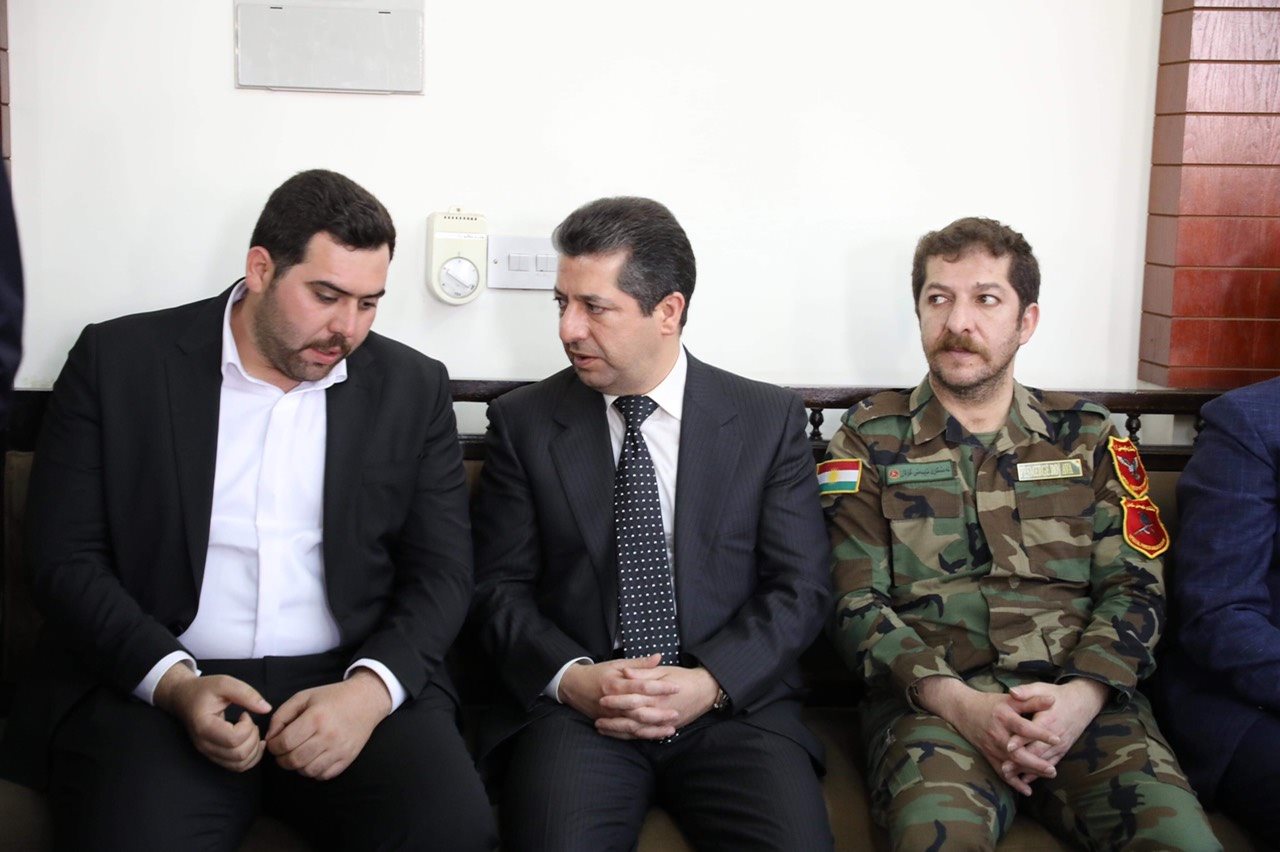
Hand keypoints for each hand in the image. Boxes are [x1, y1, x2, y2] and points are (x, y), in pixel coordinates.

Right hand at [153, 663, 271, 772]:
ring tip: (250, 731)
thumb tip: (267, 708)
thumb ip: (246, 694)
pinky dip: (251, 757)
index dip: (247, 727)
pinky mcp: (215, 756)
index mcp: (204, 727)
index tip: (244, 714)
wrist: (184, 699)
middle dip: (253, 737)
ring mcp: (209, 753)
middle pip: (239, 754)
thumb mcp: (224, 683)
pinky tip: (253, 741)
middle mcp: (205, 745)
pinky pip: (237, 767)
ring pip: (239, 764)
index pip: (233, 739)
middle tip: (249, 722)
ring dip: (254, 749)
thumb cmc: (204, 690)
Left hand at [264, 669, 390, 780]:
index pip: (284, 743)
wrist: (366, 700)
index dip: (273, 746)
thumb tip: (270, 738)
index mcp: (315, 718)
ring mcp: (339, 749)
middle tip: (284, 750)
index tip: (275, 742)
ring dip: (297, 766)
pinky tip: (314, 758)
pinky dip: (313, 771)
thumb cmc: (332, 697)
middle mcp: (328, 736)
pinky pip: (323, 775)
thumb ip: (281, 715)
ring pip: (307, 771)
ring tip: (299, 754)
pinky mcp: (347, 759)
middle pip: (293, 760)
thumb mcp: (304, 697)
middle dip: (281, 758)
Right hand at [558, 654, 680, 731]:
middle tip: (677, 712)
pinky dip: (641, 736)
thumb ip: (639, 664)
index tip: (676, 687)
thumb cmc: (598, 673)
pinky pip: (626, 733)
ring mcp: (610, 716)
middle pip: (639, 710)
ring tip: (671, 729)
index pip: (642, 686)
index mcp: (616, 683)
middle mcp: (613, 702)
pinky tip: (655, 736)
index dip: (660, 687)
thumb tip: (658, 657)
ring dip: (653, 728)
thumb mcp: (617, 664)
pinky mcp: (608, 724)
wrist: (574, 687)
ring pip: (634, 725)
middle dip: (659, 713)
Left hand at [595, 664, 719, 740]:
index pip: (633, 699)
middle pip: (633, 718)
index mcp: (657, 694)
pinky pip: (647, 736)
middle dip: (614, 720)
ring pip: (638, 730)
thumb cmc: (684, 677)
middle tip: (597, 719)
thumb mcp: (664, 671)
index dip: (617, 700)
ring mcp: (663, 722)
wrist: (706, 690)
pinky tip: (620, 735)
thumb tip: (626, 672)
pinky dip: (632, 736)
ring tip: (603, 729)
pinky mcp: (667, 728)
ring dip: (619, 731)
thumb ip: (643, 672)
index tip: (602, 699)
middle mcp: (660, 711)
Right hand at [914, 676, 1060, 795]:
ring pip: (1012, 764)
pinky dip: (1014, 783)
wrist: (962, 710)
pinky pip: (1002, 772)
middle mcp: (997, 735)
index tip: (1057, 739)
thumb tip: (1053, 700)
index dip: (1040, 734)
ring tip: (1049, 774)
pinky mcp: (989, 756)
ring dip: (1030, 771)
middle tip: (1053, 769)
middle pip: (1017, 752)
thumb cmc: (989, 704)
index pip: (1024, 728)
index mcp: (1003, 718)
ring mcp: (992, 748)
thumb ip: (1031, 701)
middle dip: (1036, 763)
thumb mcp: (1010, 699)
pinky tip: (1027, 791)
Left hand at [1002, 679, 1107, 789]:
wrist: (1083, 703)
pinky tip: (1025, 780)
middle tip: (1004, 768)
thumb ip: (1027, 692)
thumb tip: (1012, 692)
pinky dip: (1038, 773)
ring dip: (1026, 770)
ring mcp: (1060, 745)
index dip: (1020, 740)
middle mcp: (1055, 736)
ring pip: (1042, 761)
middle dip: (1020, 761)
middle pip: (1036, 751)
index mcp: (1048, 720)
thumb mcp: (1042, 688)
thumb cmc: (1058, 695)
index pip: (1033, 732)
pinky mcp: (1062, 750)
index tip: (1008, 746)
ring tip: (1009, 776)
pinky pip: (1050, 764)